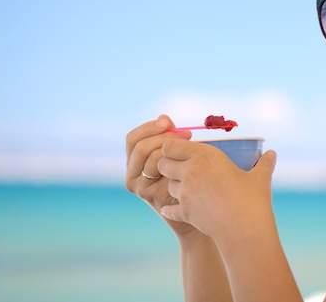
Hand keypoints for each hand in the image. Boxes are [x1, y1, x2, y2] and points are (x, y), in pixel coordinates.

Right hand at [125, 115, 196, 237]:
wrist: (194, 209)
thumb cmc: (185, 178)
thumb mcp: (174, 155)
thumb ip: (167, 137)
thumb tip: (164, 117)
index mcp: (133, 162)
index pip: (132, 139)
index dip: (149, 127)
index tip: (168, 122)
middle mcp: (132, 175)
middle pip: (140, 147)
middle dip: (163, 137)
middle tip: (186, 135)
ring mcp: (140, 188)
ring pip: (152, 158)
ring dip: (172, 150)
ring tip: (189, 150)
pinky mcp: (153, 196)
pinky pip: (164, 172)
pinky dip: (177, 165)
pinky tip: (189, 166)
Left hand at [157, 138, 277, 242]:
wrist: (246, 231)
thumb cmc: (254, 201)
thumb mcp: (260, 178)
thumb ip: (264, 163)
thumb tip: (272, 153)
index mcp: (206, 156)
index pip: (171, 144)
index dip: (171, 148)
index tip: (181, 153)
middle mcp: (191, 171)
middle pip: (162, 163)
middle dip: (168, 166)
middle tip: (181, 171)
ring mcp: (185, 193)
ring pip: (167, 185)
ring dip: (174, 187)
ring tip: (189, 190)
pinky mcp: (184, 212)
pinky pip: (169, 209)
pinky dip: (172, 210)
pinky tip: (179, 210)